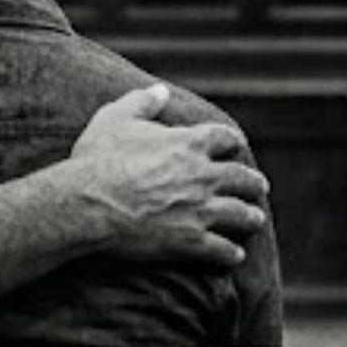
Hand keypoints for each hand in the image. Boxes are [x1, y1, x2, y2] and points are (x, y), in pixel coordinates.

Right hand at [70, 84, 267, 266]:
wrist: (88, 203)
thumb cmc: (97, 160)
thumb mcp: (113, 120)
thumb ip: (141, 102)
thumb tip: (160, 90)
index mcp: (188, 143)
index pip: (225, 138)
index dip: (230, 142)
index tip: (232, 147)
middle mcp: (204, 176)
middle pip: (243, 178)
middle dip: (253, 182)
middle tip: (258, 186)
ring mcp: (201, 210)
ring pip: (241, 214)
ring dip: (250, 217)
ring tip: (254, 219)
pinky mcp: (192, 241)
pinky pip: (223, 250)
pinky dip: (231, 253)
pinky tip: (234, 255)